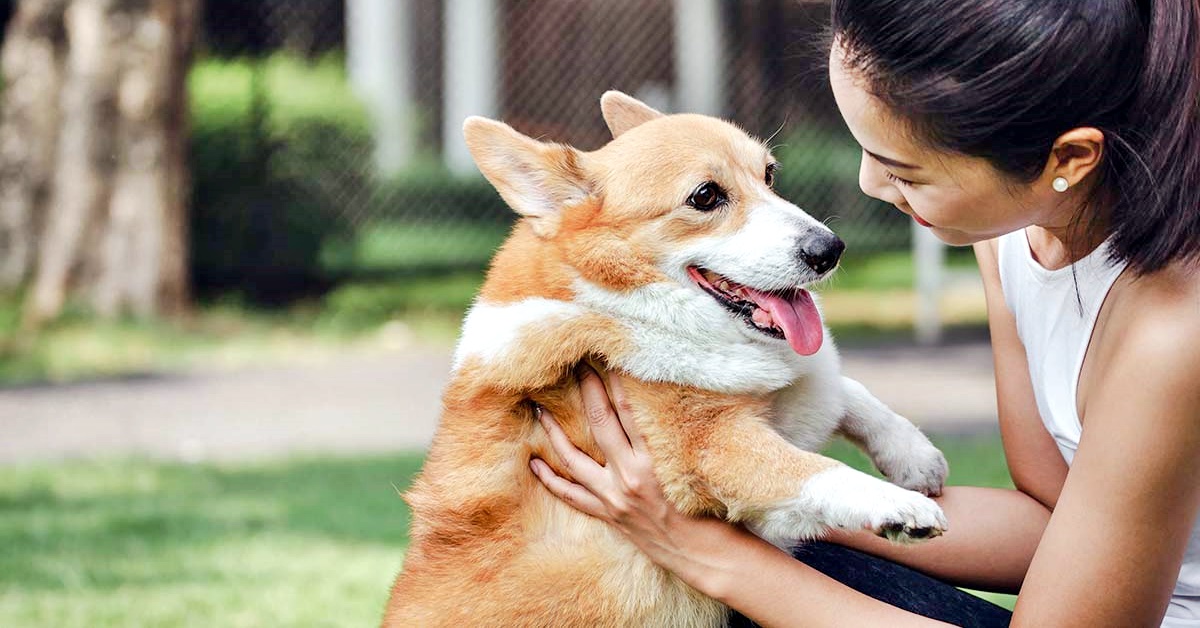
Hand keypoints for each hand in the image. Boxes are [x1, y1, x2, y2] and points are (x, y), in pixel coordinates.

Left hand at [529, 365, 688, 558]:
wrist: (700, 554)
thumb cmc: (709, 509)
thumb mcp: (695, 465)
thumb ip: (674, 437)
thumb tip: (659, 402)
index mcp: (653, 461)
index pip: (629, 409)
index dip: (616, 380)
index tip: (606, 356)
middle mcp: (629, 476)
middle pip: (600, 422)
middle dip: (587, 390)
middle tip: (577, 364)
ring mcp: (614, 497)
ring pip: (574, 460)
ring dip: (555, 433)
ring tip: (540, 409)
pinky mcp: (608, 514)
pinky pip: (572, 496)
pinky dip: (551, 480)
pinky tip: (535, 463)